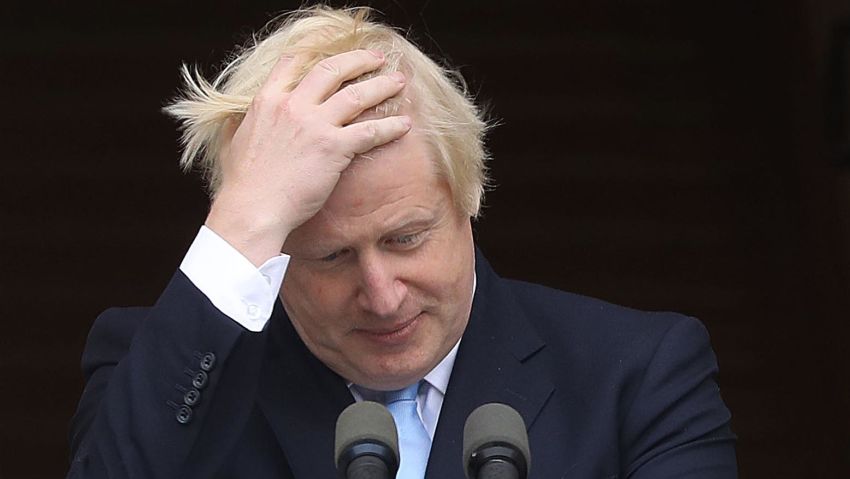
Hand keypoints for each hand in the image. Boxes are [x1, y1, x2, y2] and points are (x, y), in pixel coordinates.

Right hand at [205, 50, 410, 265]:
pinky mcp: (333, 147)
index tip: (334, 52)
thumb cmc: (243, 184)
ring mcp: (314, 124)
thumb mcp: (234, 142)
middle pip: (331, 69)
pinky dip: (390, 126)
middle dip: (358, 59)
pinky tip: (404, 125)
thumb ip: (241, 126)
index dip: (316, 51)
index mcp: (267, 101)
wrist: (253, 208)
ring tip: (398, 82)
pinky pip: (370, 131)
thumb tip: (238, 123)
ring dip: (381, 86)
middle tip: (377, 58)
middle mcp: (292, 105)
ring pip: (356, 95)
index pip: (293, 62)